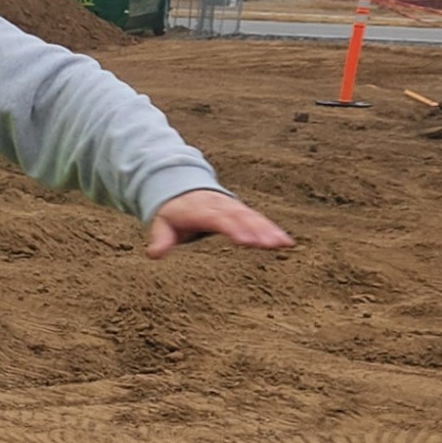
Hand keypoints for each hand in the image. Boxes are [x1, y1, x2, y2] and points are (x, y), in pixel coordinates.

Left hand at [143, 187, 293, 257]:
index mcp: (202, 210)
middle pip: (242, 218)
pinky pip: (259, 220)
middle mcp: (221, 207)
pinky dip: (272, 229)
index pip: (219, 220)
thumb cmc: (173, 212)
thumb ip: (161, 238)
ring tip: (283, 244)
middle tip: (271, 244)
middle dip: (257, 230)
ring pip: (254, 218)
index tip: (246, 241)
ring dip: (269, 230)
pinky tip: (286, 242)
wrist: (181, 188)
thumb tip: (154, 254)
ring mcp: (234, 208)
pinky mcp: (242, 212)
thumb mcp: (162, 223)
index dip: (233, 228)